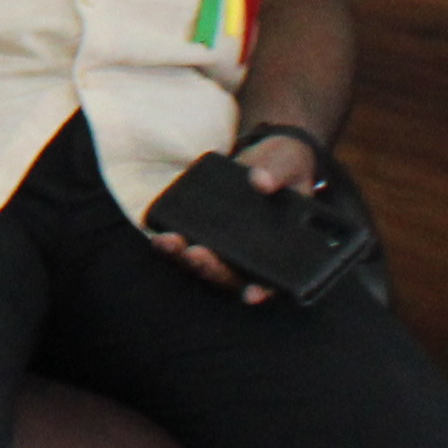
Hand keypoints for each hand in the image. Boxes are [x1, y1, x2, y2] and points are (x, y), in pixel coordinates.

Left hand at [148, 124, 318, 301]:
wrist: (264, 154)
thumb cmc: (285, 167)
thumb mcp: (288, 164)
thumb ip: (279, 173)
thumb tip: (261, 182)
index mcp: (281, 248)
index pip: (273, 279)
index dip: (263, 290)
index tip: (253, 294)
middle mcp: (251, 251)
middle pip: (230, 274)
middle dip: (212, 269)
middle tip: (196, 253)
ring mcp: (226, 242)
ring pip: (206, 262)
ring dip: (185, 258)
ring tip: (168, 242)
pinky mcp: (204, 226)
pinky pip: (188, 240)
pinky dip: (173, 242)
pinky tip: (159, 233)